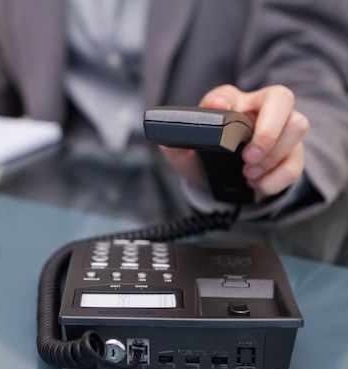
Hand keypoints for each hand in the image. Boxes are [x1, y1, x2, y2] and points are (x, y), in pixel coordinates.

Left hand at [159, 84, 308, 197]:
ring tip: (249, 173)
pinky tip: (258, 184)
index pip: (229, 93)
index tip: (218, 106)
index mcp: (229, 104)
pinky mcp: (292, 152)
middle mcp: (259, 109)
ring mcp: (281, 128)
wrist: (222, 180)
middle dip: (268, 129)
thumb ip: (174, 143)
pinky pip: (297, 161)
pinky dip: (278, 178)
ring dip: (274, 155)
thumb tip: (164, 137)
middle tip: (247, 157)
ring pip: (297, 125)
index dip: (224, 99)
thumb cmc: (204, 158)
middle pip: (281, 98)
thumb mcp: (184, 154)